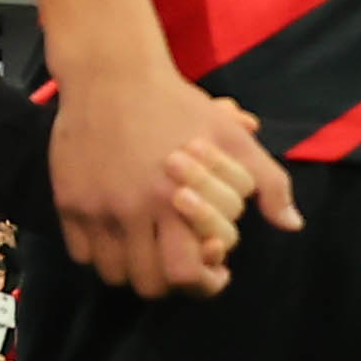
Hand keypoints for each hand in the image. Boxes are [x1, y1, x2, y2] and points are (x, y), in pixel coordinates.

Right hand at [45, 61, 292, 298]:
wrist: (111, 76)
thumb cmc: (178, 106)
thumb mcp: (232, 139)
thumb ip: (268, 184)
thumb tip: (292, 225)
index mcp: (177, 200)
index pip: (186, 273)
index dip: (204, 284)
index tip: (214, 273)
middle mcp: (133, 210)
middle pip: (148, 283)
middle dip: (170, 282)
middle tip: (179, 264)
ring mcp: (96, 209)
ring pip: (112, 273)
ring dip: (134, 269)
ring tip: (147, 252)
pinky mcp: (68, 201)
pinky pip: (81, 252)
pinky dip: (100, 253)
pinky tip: (117, 235)